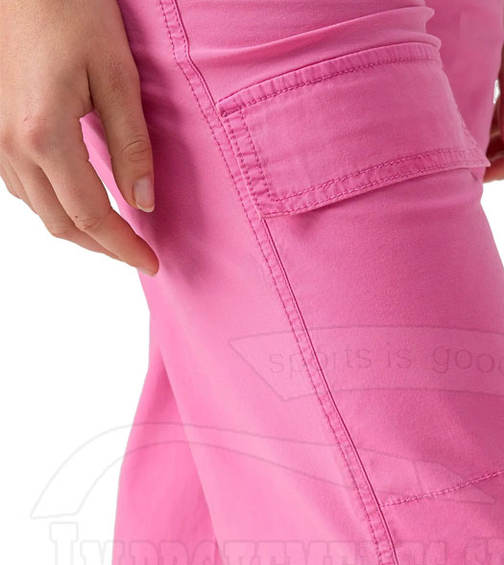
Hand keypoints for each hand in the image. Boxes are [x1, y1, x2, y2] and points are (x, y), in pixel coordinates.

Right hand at [0, 0, 158, 273]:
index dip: (124, 247)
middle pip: (60, 223)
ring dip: (77, 228)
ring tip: (116, 233)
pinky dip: (53, 203)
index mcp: (44, 135)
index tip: (152, 263)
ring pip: (37, 207)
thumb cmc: (71, 11)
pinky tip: (80, 200)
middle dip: (103, 247)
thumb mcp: (118, 77)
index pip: (91, 216)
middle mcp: (11, 143)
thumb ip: (132, 146)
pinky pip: (20, 184)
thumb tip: (144, 203)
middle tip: (139, 254)